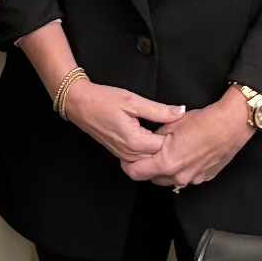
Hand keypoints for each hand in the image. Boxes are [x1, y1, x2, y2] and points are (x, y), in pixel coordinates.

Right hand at [60, 80, 180, 163]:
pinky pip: (140, 158)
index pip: (165, 148)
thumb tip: (180, 112)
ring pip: (150, 160)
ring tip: (167, 134)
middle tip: (178, 131)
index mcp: (135, 141)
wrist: (78, 103)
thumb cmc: (102, 100)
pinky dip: (149, 151)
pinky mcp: (120, 153)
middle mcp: (129, 154)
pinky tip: (153, 138)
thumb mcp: (133, 101)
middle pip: (158, 158)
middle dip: (170, 146)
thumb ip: (159, 110)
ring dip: (159, 150)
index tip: (182, 127)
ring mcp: (123, 155)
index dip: (176, 138)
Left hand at [122, 89, 255, 188]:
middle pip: (152, 178)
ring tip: (168, 149)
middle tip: (148, 150)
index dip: (128, 164)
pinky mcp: (203, 177)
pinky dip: (180, 168)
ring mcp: (192, 179)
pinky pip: (185, 177)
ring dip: (164, 168)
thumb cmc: (203, 122)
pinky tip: (185, 153)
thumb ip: (155, 137)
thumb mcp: (171, 124)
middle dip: (147, 166)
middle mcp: (179, 176)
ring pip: (168, 179)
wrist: (230, 126)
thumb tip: (148, 141)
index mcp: (167, 163)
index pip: (136, 173)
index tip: (127, 156)